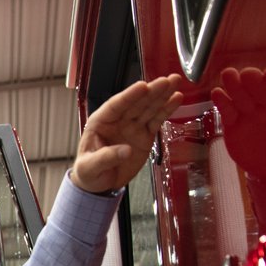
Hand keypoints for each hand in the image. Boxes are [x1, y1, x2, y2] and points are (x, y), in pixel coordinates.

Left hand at [71, 74, 185, 192]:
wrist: (99, 185)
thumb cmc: (89, 173)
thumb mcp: (90, 168)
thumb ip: (105, 158)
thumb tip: (125, 151)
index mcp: (100, 122)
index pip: (115, 105)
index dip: (130, 96)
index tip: (143, 86)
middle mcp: (118, 120)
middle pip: (136, 103)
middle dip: (152, 92)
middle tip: (166, 81)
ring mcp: (133, 127)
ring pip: (149, 108)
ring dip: (162, 96)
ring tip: (175, 82)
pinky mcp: (145, 135)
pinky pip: (156, 120)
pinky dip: (166, 110)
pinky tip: (176, 99)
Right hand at [211, 67, 265, 181]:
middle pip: (260, 89)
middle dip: (254, 80)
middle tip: (246, 74)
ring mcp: (248, 113)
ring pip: (241, 95)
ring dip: (234, 85)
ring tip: (228, 74)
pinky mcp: (232, 123)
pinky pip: (227, 110)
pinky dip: (222, 102)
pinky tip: (217, 94)